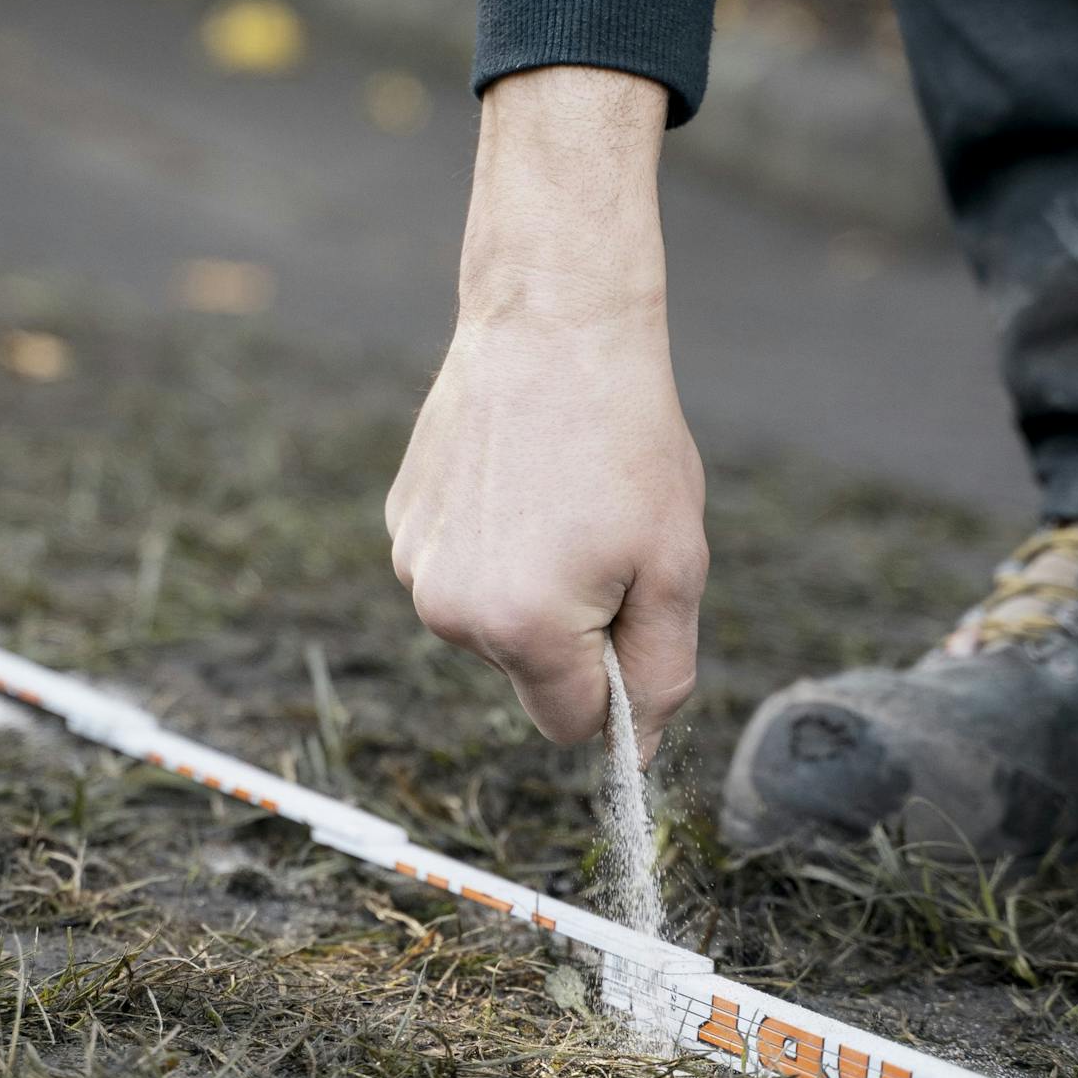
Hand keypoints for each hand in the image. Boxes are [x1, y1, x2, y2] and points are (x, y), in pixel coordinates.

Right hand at [386, 68, 706, 760]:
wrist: (554, 325)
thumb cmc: (627, 442)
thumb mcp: (675, 566)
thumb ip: (660, 674)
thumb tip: (634, 752)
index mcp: (520, 628)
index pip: (570, 725)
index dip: (613, 683)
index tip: (633, 615)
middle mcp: (448, 610)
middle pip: (527, 675)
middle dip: (573, 632)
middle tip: (606, 541)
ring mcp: (414, 562)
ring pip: (491, 622)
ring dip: (531, 587)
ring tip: (563, 500)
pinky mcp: (402, 519)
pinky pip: (461, 570)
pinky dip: (494, 544)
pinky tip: (521, 479)